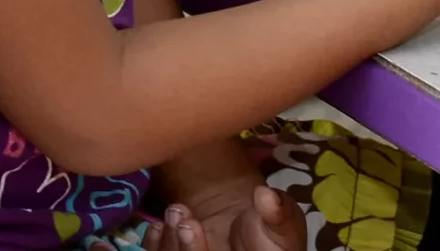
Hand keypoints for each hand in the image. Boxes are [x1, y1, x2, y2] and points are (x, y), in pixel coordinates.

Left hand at [146, 185, 302, 250]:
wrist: (253, 236)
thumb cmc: (274, 234)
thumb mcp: (285, 226)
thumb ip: (279, 215)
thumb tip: (266, 195)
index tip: (192, 225)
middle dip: (182, 250)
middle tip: (181, 215)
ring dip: (167, 245)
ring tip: (175, 211)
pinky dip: (154, 246)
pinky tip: (157, 226)